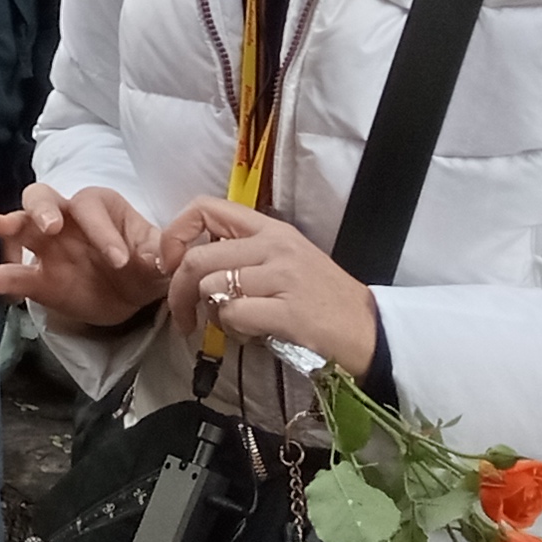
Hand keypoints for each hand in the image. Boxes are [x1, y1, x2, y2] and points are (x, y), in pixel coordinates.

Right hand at [0, 183, 172, 327]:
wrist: (134, 295)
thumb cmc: (146, 263)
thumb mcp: (160, 257)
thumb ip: (159, 255)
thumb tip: (161, 260)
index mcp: (98, 207)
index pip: (91, 209)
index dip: (103, 232)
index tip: (121, 260)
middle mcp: (66, 220)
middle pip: (42, 198)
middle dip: (42, 209)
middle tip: (50, 226)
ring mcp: (47, 249)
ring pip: (21, 227)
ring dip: (12, 226)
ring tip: (0, 227)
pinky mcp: (38, 279)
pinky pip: (12, 275)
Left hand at [157, 199, 382, 369]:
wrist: (370, 331)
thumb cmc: (322, 299)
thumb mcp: (284, 261)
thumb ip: (241, 255)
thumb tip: (189, 265)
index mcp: (271, 229)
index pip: (205, 207)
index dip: (174, 234)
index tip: (171, 263)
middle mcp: (275, 246)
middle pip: (197, 258)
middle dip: (178, 292)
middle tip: (183, 316)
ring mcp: (283, 276)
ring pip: (212, 288)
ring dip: (212, 314)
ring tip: (234, 325)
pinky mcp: (288, 311)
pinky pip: (233, 315)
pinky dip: (231, 330)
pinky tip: (251, 334)